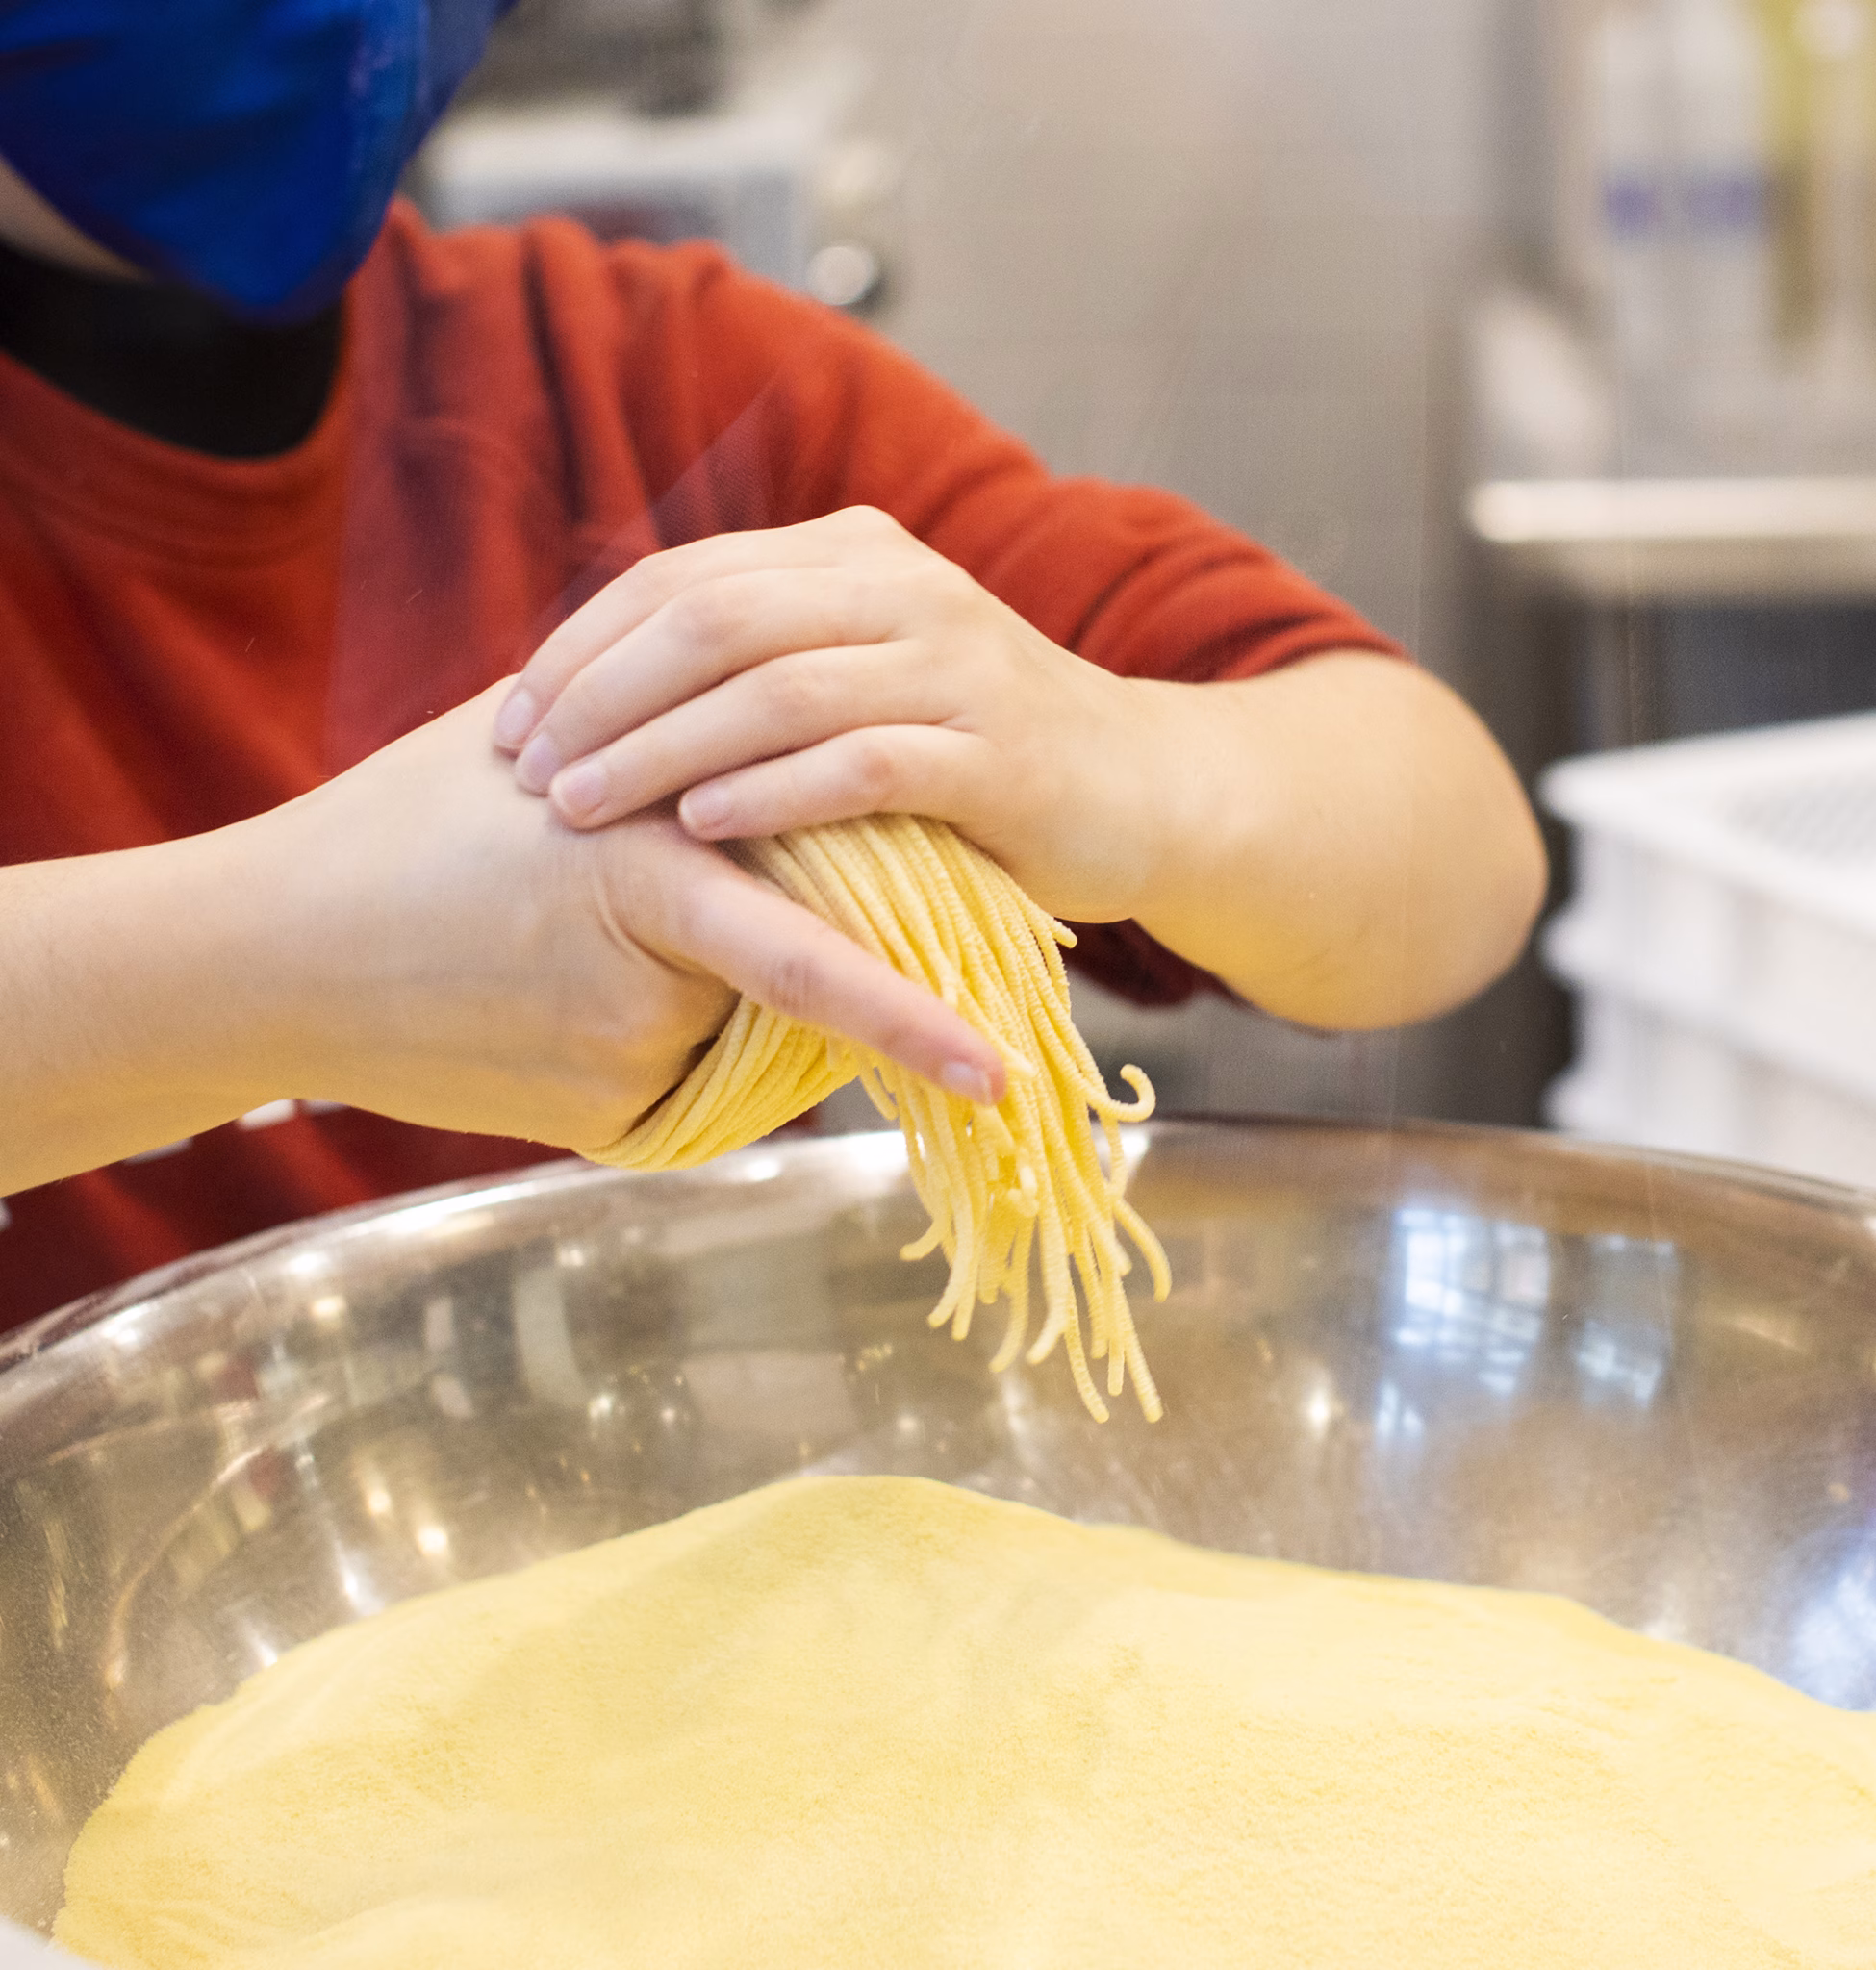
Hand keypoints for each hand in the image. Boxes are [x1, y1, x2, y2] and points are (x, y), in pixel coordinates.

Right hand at [245, 688, 1004, 1147]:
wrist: (266, 950)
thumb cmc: (413, 833)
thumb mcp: (555, 756)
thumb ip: (684, 755)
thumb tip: (796, 757)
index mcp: (643, 864)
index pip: (812, 953)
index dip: (912, 1016)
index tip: (1002, 1067)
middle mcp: (644, 981)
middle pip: (793, 986)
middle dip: (800, 960)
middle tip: (695, 916)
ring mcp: (615, 1060)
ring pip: (740, 1034)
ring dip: (703, 992)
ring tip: (560, 944)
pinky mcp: (592, 1116)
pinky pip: (687, 1081)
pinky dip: (656, 1042)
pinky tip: (543, 1001)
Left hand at [489, 507, 1177, 923]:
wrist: (1145, 790)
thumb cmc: (978, 752)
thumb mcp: (867, 675)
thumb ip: (763, 661)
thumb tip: (596, 698)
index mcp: (858, 552)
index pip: (684, 576)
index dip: (582, 646)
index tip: (510, 723)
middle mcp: (907, 589)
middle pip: (715, 618)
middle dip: (602, 696)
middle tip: (530, 770)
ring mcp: (959, 666)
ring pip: (777, 687)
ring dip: (661, 748)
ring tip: (583, 806)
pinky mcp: (999, 754)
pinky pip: (864, 761)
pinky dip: (772, 792)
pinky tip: (702, 827)